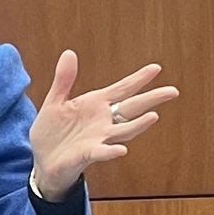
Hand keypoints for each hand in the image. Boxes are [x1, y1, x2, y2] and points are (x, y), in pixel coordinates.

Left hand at [27, 53, 178, 199]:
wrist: (41, 161)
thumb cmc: (52, 133)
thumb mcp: (55, 102)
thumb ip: (64, 79)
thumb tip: (69, 53)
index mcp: (95, 105)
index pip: (122, 89)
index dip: (138, 79)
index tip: (156, 68)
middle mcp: (102, 121)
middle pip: (132, 107)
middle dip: (151, 99)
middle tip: (172, 91)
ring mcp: (98, 138)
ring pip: (123, 131)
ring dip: (138, 125)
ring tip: (153, 116)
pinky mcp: (87, 154)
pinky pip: (101, 152)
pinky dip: (110, 151)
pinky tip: (121, 150)